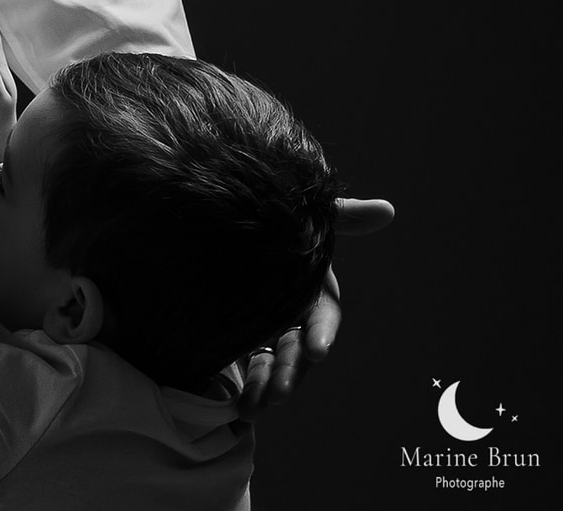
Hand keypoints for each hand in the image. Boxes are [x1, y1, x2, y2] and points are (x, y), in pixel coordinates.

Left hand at [236, 196, 394, 417]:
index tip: (317, 350)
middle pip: (297, 352)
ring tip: (253, 408)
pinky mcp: (245, 341)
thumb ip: (343, 216)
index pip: (323, 317)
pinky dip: (246, 387)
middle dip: (290, 373)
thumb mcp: (309, 218)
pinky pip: (249, 369)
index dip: (321, 332)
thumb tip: (387, 209)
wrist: (230, 234)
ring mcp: (271, 332)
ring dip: (266, 389)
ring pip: (273, 366)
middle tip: (280, 395)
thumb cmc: (280, 226)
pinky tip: (237, 406)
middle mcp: (296, 318)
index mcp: (314, 293)